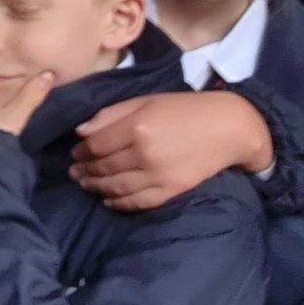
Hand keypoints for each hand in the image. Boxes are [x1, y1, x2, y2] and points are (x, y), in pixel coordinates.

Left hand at [71, 91, 270, 211]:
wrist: (229, 128)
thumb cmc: (184, 109)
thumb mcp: (145, 101)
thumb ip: (110, 115)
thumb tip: (80, 131)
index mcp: (136, 126)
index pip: (95, 145)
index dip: (81, 151)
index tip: (75, 153)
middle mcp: (144, 153)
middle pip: (103, 167)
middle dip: (85, 170)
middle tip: (74, 172)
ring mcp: (159, 175)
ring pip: (116, 187)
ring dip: (96, 187)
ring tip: (85, 184)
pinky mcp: (172, 190)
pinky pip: (139, 202)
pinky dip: (120, 203)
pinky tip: (108, 201)